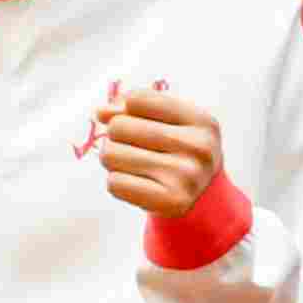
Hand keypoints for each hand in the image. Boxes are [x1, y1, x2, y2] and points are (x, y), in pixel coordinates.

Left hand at [98, 85, 223, 216]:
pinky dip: (117, 182)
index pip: (137, 100)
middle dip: (116, 136)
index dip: (125, 110)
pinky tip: (139, 183)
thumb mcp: (165, 119)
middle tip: (136, 148)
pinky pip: (114, 183)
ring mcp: (187, 176)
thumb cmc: (175, 148)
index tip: (136, 121)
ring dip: (113, 160)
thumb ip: (131, 106)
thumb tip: (101, 112)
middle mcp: (199, 147)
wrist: (201, 194)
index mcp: (201, 121)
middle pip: (118, 127)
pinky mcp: (171, 202)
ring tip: (136, 165)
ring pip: (110, 154)